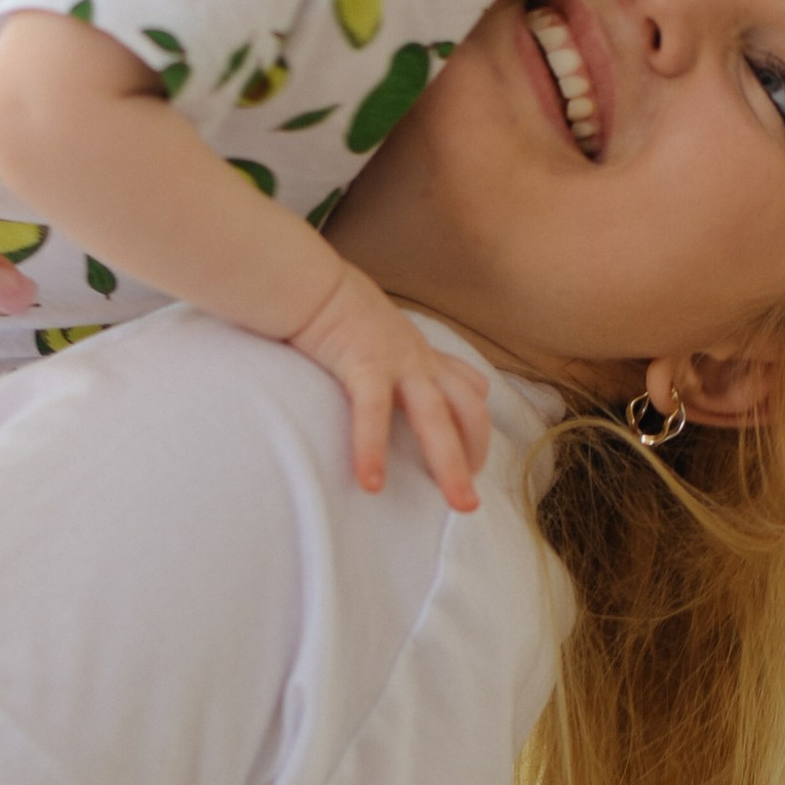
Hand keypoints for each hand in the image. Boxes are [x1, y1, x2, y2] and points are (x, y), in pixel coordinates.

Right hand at [287, 255, 491, 510]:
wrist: (307, 281)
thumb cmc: (331, 310)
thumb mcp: (376, 334)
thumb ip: (388, 361)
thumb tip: (379, 386)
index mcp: (421, 354)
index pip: (470, 386)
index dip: (477, 425)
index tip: (474, 458)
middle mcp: (419, 359)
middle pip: (467, 410)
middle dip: (477, 454)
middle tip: (472, 501)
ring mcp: (397, 361)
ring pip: (438, 418)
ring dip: (451, 463)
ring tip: (457, 503)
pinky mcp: (363, 363)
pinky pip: (374, 413)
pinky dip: (373, 449)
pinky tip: (372, 483)